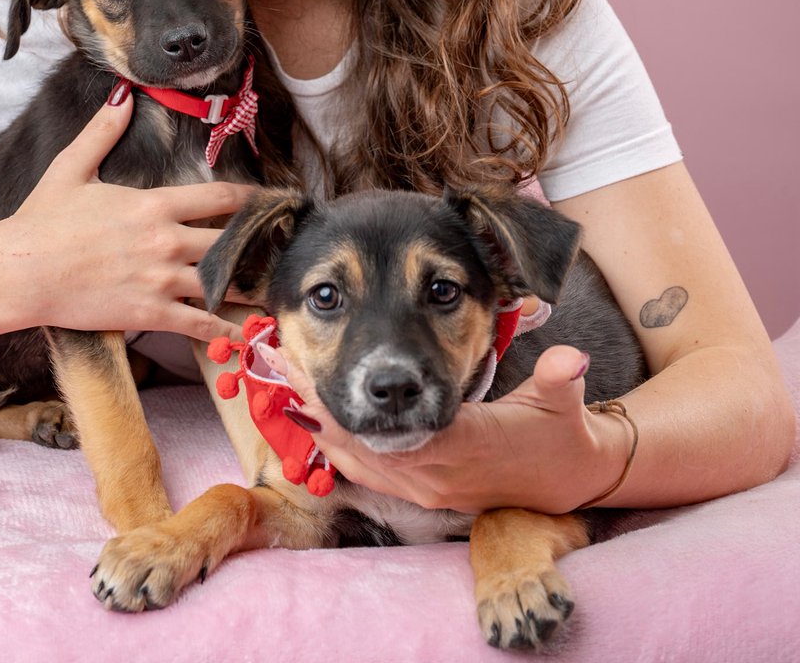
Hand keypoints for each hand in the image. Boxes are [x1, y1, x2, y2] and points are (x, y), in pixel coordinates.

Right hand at [0, 83, 256, 341]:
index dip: (252, 198)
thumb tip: (120, 95)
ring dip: (251, 287)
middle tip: (286, 248)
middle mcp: (166, 240)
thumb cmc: (41, 220)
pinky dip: (225, 329)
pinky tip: (246, 334)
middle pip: (230, 240)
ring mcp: (160, 279)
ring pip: (221, 282)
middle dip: (259, 244)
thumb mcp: (72, 167)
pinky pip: (198, 323)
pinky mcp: (148, 312)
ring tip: (278, 291)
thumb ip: (102, 131)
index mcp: (154, 204)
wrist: (19, 272)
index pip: (219, 198)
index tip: (273, 200)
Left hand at [269, 343, 630, 513]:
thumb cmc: (562, 433)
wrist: (569, 480)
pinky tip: (314, 420)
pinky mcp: (423, 492)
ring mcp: (427, 489)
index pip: (393, 431)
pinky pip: (368, 472)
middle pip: (361, 445)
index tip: (313, 373)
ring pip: (358, 461)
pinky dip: (338, 446)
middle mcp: (438, 475)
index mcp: (465, 446)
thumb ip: (561, 380)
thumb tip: (573, 360)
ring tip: (286, 384)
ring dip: (320, 425)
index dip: (348, 407)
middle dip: (317, 407)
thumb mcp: (565, 404)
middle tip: (280, 366)